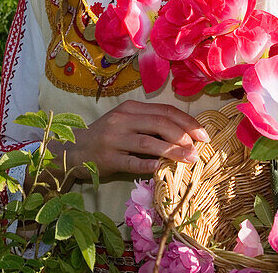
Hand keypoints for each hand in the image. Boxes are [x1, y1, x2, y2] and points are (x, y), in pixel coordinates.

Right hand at [55, 100, 209, 180]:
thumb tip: (185, 132)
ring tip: (190, 159)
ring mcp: (114, 139)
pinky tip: (164, 169)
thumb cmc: (107, 135)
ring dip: (173, 151)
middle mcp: (122, 120)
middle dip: (184, 135)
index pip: (165, 111)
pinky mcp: (108, 159)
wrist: (74, 149)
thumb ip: (150, 122)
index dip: (187, 122)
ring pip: (149, 142)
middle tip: (199, 148)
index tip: (203, 134)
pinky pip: (133, 162)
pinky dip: (150, 165)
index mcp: (131, 108)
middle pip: (160, 123)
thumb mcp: (127, 121)